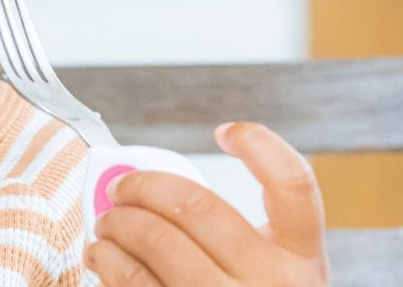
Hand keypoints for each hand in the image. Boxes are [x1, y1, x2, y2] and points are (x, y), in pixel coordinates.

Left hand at [83, 121, 329, 285]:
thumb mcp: (267, 276)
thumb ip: (229, 237)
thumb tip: (139, 191)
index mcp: (302, 261)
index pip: (295, 186)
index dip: (262, 147)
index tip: (225, 131)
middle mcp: (273, 284)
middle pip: (194, 205)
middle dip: (141, 187)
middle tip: (118, 190)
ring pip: (154, 242)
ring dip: (114, 224)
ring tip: (104, 227)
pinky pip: (133, 285)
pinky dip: (106, 264)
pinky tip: (100, 260)